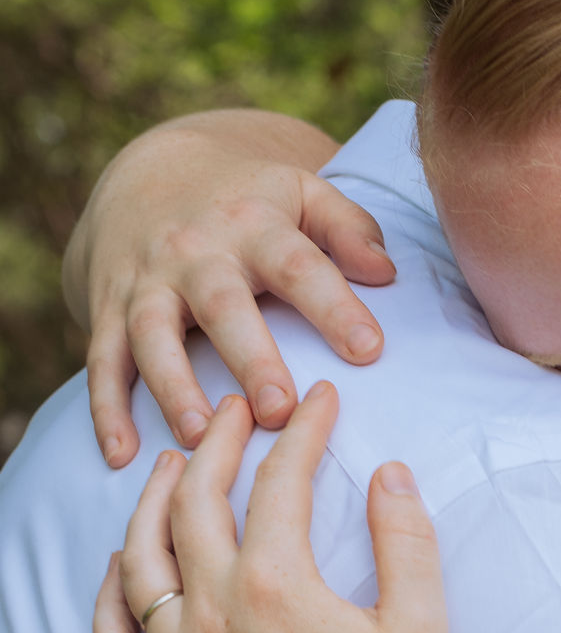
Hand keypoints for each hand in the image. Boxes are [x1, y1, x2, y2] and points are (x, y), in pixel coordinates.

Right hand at [67, 111, 395, 466]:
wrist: (149, 176)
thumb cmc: (249, 201)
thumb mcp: (302, 193)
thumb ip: (348, 229)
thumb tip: (386, 272)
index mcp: (253, 225)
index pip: (299, 265)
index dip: (333, 305)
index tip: (369, 350)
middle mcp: (194, 252)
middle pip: (222, 305)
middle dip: (249, 358)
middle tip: (278, 411)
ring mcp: (145, 283)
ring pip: (152, 336)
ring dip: (174, 389)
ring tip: (202, 439)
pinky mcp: (107, 310)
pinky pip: (102, 361)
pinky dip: (105, 409)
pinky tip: (120, 456)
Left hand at [93, 388, 447, 632]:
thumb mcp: (419, 628)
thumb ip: (406, 540)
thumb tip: (390, 472)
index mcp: (277, 584)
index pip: (280, 480)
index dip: (302, 431)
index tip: (318, 401)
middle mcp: (212, 612)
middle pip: (195, 501)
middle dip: (215, 443)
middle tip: (235, 412)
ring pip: (140, 558)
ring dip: (152, 501)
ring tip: (169, 467)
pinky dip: (110, 593)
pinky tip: (121, 567)